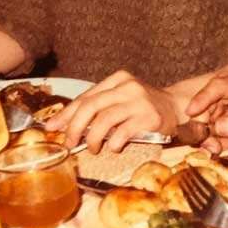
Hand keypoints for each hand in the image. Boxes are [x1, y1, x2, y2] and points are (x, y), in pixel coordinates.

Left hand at [45, 70, 178, 153]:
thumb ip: (98, 108)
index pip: (86, 97)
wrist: (176, 108)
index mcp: (118, 79)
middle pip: (91, 106)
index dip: (66, 114)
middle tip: (69, 143)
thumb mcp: (120, 100)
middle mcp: (128, 87)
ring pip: (104, 120)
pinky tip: (112, 148)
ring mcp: (140, 101)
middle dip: (74, 127)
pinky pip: (123, 132)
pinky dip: (113, 143)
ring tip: (93, 148)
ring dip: (93, 138)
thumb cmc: (142, 107)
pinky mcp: (150, 118)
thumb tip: (63, 125)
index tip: (51, 128)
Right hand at [185, 72, 227, 150]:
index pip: (218, 86)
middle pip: (205, 105)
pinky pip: (207, 126)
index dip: (202, 98)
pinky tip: (224, 144)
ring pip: (203, 118)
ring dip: (208, 136)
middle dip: (203, 127)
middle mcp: (225, 90)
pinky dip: (212, 138)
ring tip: (223, 146)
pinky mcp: (216, 113)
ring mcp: (219, 101)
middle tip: (213, 147)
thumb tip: (219, 127)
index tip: (191, 111)